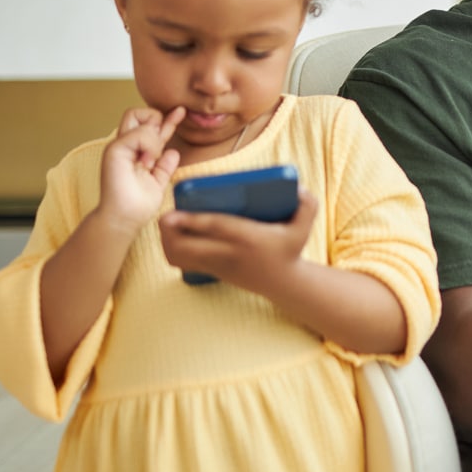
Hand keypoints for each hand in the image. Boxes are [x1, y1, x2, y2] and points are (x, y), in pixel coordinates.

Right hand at [96, 106, 183, 230]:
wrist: (123, 220)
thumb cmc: (137, 205)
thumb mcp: (159, 181)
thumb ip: (165, 165)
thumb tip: (173, 152)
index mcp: (136, 151)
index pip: (151, 125)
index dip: (167, 119)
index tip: (180, 114)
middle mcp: (126, 145)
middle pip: (138, 112)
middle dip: (156, 117)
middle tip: (160, 143)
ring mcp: (118, 146)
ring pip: (135, 114)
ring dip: (152, 134)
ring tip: (151, 159)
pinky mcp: (114, 150)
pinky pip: (137, 134)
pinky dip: (149, 144)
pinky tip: (148, 161)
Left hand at [158, 186, 320, 294]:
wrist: (284, 283)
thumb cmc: (290, 248)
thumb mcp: (305, 227)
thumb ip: (308, 204)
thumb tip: (298, 187)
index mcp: (248, 238)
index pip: (216, 229)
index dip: (192, 221)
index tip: (171, 214)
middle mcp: (229, 253)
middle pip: (190, 248)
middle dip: (170, 235)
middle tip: (164, 217)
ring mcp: (218, 265)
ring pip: (182, 259)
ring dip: (168, 243)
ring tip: (168, 226)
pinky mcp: (212, 271)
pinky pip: (184, 263)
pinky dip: (173, 251)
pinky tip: (173, 238)